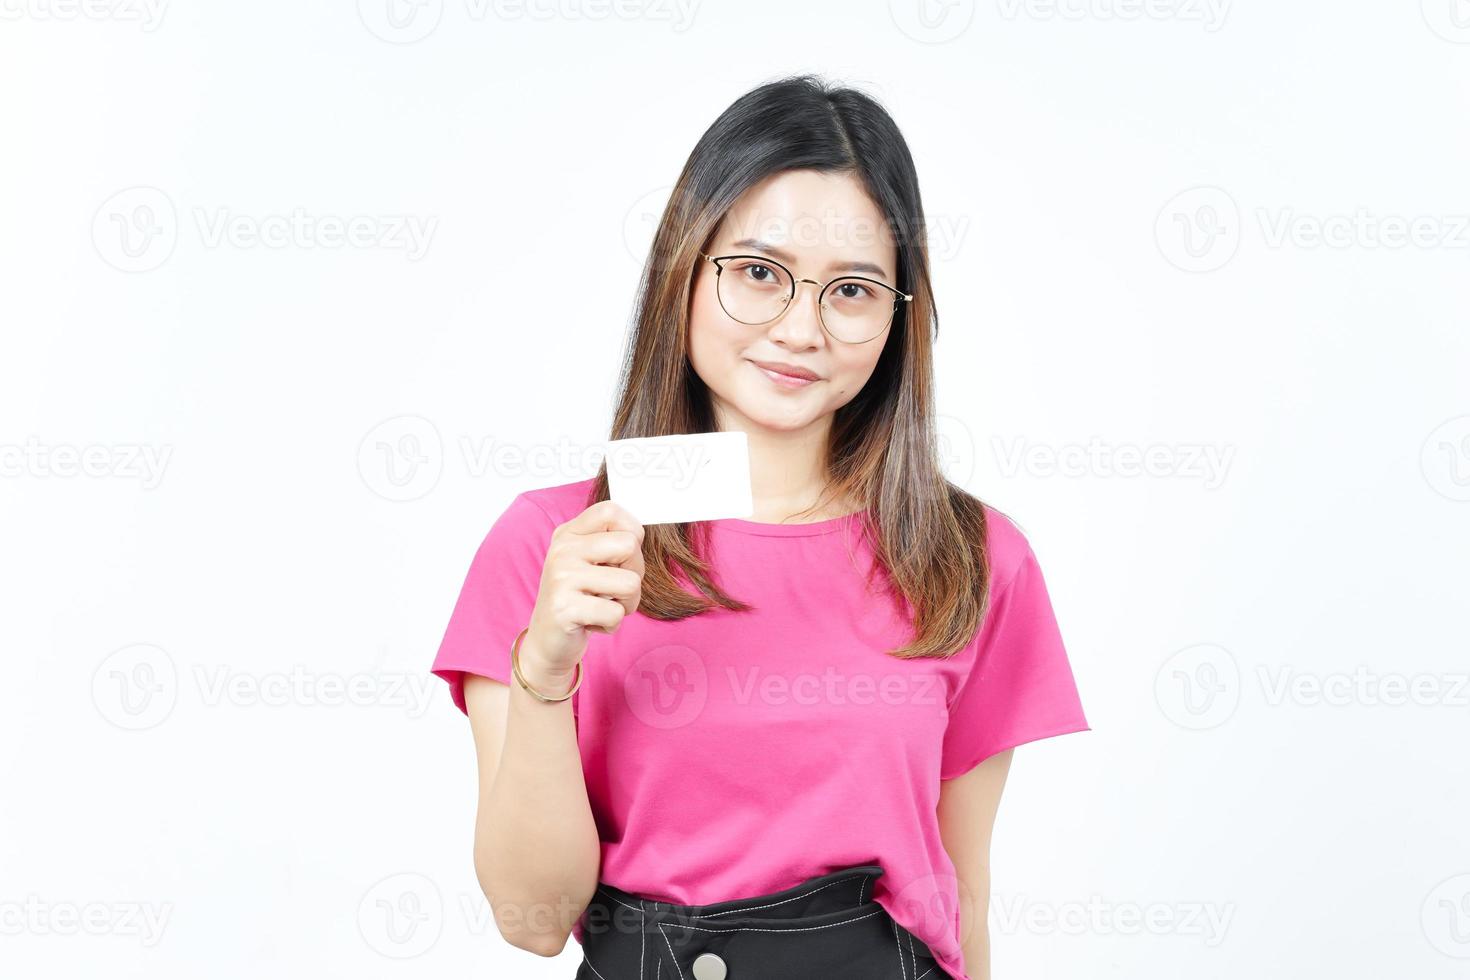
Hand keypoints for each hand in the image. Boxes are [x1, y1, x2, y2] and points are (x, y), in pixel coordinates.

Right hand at [522, 499, 644, 678]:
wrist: (547, 640)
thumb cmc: (579, 598)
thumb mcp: (589, 561)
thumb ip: (611, 541)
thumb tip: (640, 534)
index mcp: (568, 533)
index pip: (611, 511)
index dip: (631, 532)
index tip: (621, 556)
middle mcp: (562, 550)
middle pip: (629, 545)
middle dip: (634, 572)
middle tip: (613, 588)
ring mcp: (561, 578)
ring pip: (630, 583)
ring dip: (626, 603)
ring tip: (603, 606)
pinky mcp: (564, 609)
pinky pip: (615, 613)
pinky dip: (612, 624)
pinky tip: (592, 623)